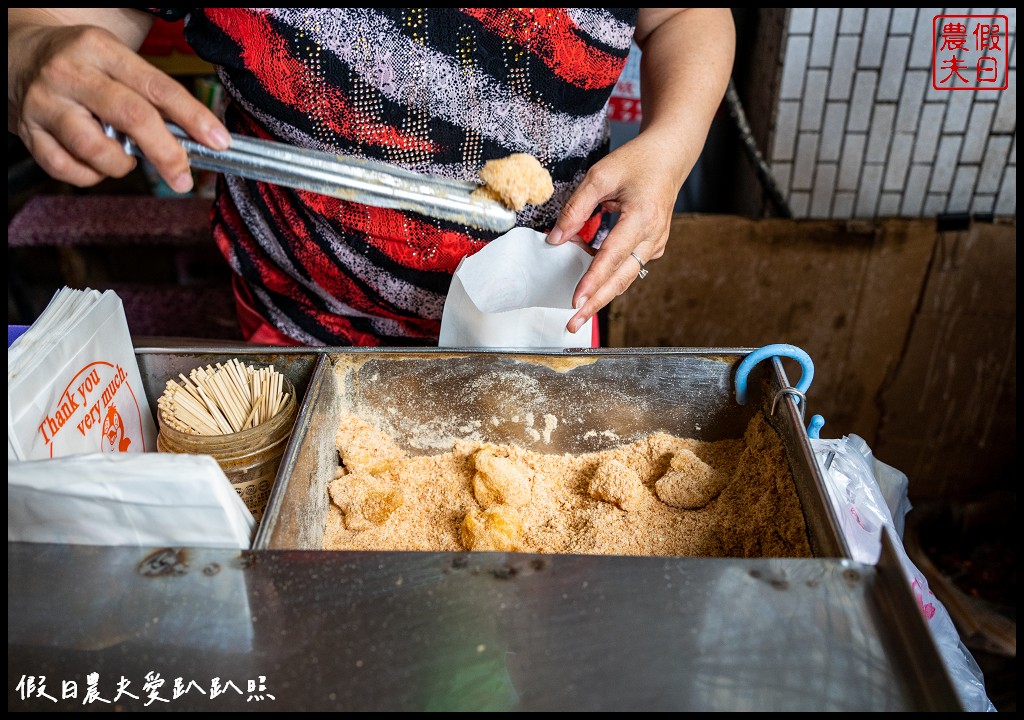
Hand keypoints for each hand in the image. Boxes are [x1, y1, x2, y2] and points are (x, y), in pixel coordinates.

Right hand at [8, 19, 228, 191]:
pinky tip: (95, 162)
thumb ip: (151, 93)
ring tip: (125, 157)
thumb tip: (196, 137)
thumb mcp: (116, 60)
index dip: (193, 117)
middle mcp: (70, 73)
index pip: (157, 87)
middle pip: (130, 117)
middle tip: (182, 176)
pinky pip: (66, 169)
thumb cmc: (81, 63)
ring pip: (95, 149)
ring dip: (120, 164)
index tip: (218, 141)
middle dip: (166, 153)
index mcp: (100, 50)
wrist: (15, 53)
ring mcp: (45, 103)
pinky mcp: (27, 132)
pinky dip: (89, 175)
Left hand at [545, 129, 684, 333]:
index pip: (612, 256)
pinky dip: (610, 276)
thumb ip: (576, 208)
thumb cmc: (636, 162)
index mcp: (643, 217)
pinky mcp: (653, 246)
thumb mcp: (600, 176)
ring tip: (579, 312)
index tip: (576, 300)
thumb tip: (555, 239)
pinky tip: (590, 283)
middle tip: (574, 323)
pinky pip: (629, 267)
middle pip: (622, 278)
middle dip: (596, 303)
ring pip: (627, 277)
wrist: (669, 157)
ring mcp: (656, 244)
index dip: (593, 280)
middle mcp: (654, 236)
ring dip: (602, 295)